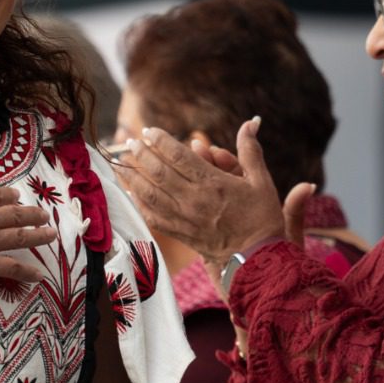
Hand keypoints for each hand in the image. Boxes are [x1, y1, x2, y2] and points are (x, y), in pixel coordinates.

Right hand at [0, 164, 55, 288]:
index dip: (9, 195)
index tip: (16, 197)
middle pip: (15, 214)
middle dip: (33, 214)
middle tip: (44, 215)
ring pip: (21, 236)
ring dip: (39, 235)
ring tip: (51, 235)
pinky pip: (12, 267)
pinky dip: (27, 272)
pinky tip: (39, 275)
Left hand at [116, 119, 304, 265]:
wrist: (257, 260)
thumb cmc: (261, 218)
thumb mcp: (261, 181)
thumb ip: (250, 150)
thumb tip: (251, 122)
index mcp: (213, 183)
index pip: (178, 156)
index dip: (160, 141)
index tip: (149, 131)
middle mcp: (194, 200)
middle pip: (159, 172)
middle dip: (141, 154)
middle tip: (131, 143)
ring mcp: (184, 218)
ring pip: (149, 194)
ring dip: (133, 177)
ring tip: (121, 164)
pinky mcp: (180, 234)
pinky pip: (153, 217)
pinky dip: (139, 203)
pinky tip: (131, 193)